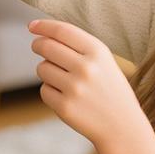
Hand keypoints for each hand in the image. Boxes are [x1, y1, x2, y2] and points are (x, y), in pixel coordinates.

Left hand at [28, 18, 148, 147]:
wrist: (123, 127)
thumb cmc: (109, 89)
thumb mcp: (104, 61)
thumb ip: (77, 46)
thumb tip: (42, 33)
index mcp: (98, 52)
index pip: (62, 31)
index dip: (44, 26)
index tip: (32, 26)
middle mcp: (86, 68)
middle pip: (46, 46)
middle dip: (38, 45)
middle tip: (38, 47)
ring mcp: (75, 88)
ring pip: (42, 68)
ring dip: (46, 71)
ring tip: (63, 79)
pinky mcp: (65, 107)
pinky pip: (44, 90)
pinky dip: (50, 91)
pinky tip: (66, 97)